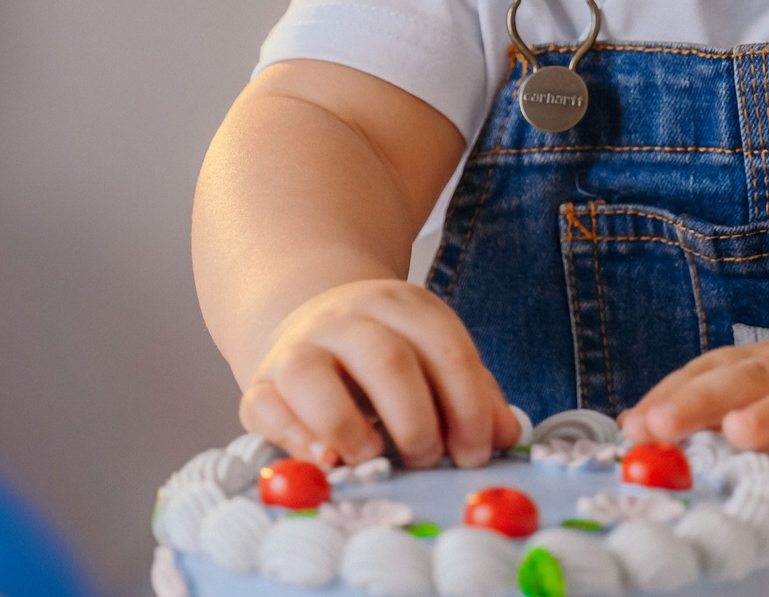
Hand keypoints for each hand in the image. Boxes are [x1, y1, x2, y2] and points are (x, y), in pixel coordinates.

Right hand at [241, 278, 520, 470]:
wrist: (311, 321)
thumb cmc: (385, 358)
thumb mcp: (433, 357)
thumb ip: (473, 394)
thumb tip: (508, 435)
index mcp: (404, 307)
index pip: (445, 350)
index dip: (468, 407)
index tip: (476, 453)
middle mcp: (349, 319)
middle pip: (386, 361)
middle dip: (415, 421)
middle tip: (427, 459)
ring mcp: (299, 347)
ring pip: (311, 375)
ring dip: (347, 427)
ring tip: (372, 457)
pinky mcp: (260, 382)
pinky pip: (265, 406)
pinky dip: (293, 437)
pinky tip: (325, 461)